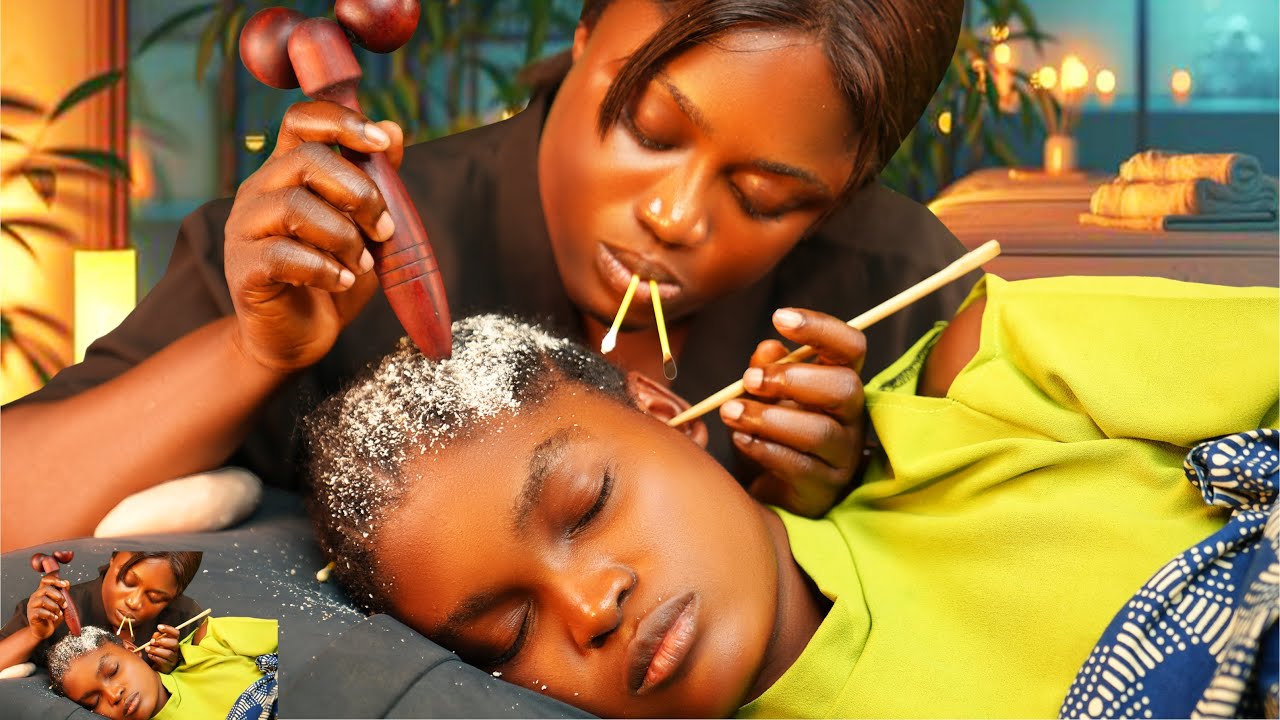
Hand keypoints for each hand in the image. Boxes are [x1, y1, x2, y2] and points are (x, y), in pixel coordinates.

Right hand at [24, 575, 67, 639]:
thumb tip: (67, 582)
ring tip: (59, 613)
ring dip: (55, 607)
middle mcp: (36, 596)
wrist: (45, 631)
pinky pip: (40, 612)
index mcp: (42, 591)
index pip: (45, 580)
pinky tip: (54, 618)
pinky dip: (50, 615)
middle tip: (65, 605)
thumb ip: (63, 593)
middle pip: (46, 589)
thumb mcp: (61, 603)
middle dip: (59, 596)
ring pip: (43, 600)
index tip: (64, 585)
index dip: (55, 580)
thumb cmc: (53, 616)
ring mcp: (32, 606)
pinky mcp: (31, 615)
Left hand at [143, 624, 180, 673]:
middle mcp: (176, 650)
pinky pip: (163, 662)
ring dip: (156, 650)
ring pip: (168, 653)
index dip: (168, 629)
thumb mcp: (156, 644)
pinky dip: (155, 658)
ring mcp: (173, 659)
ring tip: (147, 649)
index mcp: (173, 641)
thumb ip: (156, 638)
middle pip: (175, 643)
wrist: (157, 668)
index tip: (159, 626)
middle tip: (152, 642)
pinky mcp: (169, 667)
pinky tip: (150, 655)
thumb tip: (156, 634)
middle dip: (163, 641)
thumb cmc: (158, 653)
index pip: (176, 633)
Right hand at [224, 100, 406, 372]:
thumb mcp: (365, 227)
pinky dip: (323, 269)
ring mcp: (245, 229)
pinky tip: (342, 282)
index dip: (341, 122)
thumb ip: (376, 182)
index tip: (380, 143)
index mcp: (287, 172)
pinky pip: (280, 255)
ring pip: (294, 206)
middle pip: (306, 160)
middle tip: (385, 229)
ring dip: (343, 236)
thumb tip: (393, 131)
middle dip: (360, 192)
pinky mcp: (243, 268)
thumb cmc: (334, 277)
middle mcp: (260, 191)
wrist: (300, 338)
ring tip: (362, 263)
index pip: (301, 120)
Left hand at [721, 308, 866, 516]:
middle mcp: (851, 416)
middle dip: (794, 379)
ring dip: (769, 418)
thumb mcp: (762, 395)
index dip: (820, 328)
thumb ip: (766, 370)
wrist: (765, 488)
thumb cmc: (770, 431)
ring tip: (730, 412)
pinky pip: (799, 466)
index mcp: (840, 381)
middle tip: (749, 380)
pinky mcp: (824, 488)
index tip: (779, 317)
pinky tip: (740, 439)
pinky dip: (764, 449)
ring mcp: (842, 455)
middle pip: (845, 387)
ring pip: (818, 431)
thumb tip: (769, 348)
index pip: (850, 346)